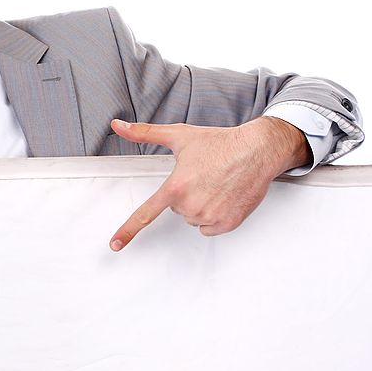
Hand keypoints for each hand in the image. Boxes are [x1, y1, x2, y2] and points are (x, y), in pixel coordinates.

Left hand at [107, 116, 310, 249]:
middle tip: (202, 177)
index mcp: (176, 186)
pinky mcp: (228, 223)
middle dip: (186, 195)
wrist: (257, 150)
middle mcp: (192, 205)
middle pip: (177, 209)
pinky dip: (215, 215)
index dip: (128, 230)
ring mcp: (211, 216)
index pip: (146, 213)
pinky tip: (224, 196)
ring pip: (193, 219)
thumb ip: (144, 133)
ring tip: (216, 184)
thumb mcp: (179, 136)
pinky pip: (210, 227)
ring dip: (201, 205)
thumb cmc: (220, 143)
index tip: (114, 245)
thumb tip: (117, 126)